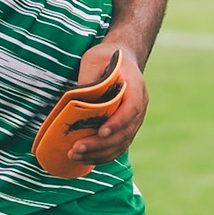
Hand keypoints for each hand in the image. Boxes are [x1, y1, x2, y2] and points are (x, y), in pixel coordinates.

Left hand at [69, 41, 147, 165]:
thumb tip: (76, 104)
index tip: (100, 132)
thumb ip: (89, 79)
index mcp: (135, 86)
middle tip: (76, 149)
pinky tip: (83, 157)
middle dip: (100, 144)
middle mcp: (139, 105)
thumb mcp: (94, 59)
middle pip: (125, 132)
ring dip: (98, 153)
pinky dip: (102, 154)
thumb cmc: (106, 57)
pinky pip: (117, 146)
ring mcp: (135, 119)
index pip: (132, 108)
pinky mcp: (126, 128)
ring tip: (74, 155)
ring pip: (121, 143)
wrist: (122, 58)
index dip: (118, 122)